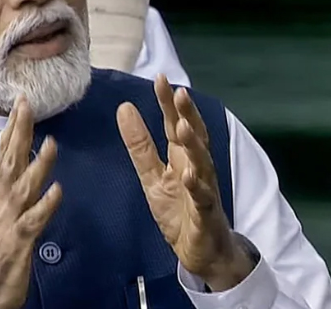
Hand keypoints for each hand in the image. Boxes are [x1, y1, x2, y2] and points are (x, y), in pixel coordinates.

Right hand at [0, 96, 62, 308]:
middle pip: (9, 160)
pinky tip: (58, 191)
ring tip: (50, 143)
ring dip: (36, 164)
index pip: (4, 153)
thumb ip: (8, 184)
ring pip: (23, 187)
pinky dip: (45, 206)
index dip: (12, 127)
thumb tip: (13, 157)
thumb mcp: (0, 210)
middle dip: (19, 132)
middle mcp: (1, 201)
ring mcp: (8, 221)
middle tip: (26, 104)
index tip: (20, 101)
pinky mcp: (18, 243)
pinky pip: (34, 222)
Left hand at [116, 75, 253, 290]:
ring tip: (184, 126)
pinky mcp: (205, 214)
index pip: (175, 124)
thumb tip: (125, 107)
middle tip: (179, 92)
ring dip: (195, 145)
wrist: (203, 253)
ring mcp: (204, 190)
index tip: (160, 78)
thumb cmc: (179, 210)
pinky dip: (197, 186)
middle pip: (194, 137)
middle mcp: (197, 168)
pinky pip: (202, 198)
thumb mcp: (152, 176)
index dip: (168, 103)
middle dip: (187, 115)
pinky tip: (189, 175)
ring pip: (202, 164)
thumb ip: (140, 145)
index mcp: (183, 157)